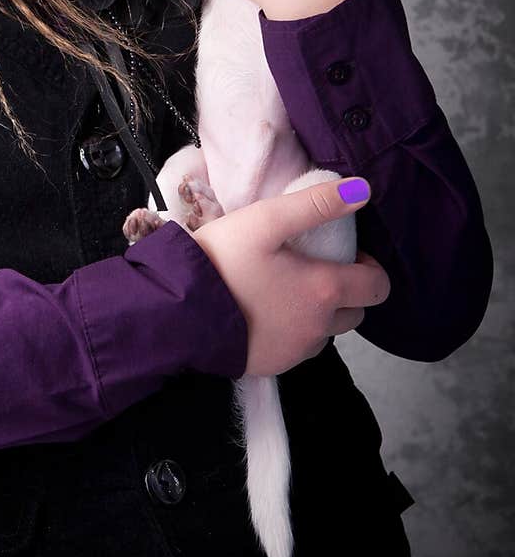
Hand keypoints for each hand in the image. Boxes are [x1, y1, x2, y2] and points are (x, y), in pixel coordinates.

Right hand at [189, 176, 390, 375]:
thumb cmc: (222, 261)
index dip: (368, 266)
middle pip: (356, 312)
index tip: (343, 253)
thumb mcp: (265, 220)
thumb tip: (363, 190)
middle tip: (311, 268)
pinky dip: (293, 330)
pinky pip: (298, 348)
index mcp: (324, 291)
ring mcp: (296, 352)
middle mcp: (319, 328)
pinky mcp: (273, 366)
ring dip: (318, 312)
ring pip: (327, 332)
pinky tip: (264, 311)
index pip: (377, 286)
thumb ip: (316, 203)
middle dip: (345, 290)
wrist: (178, 311)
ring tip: (283, 287)